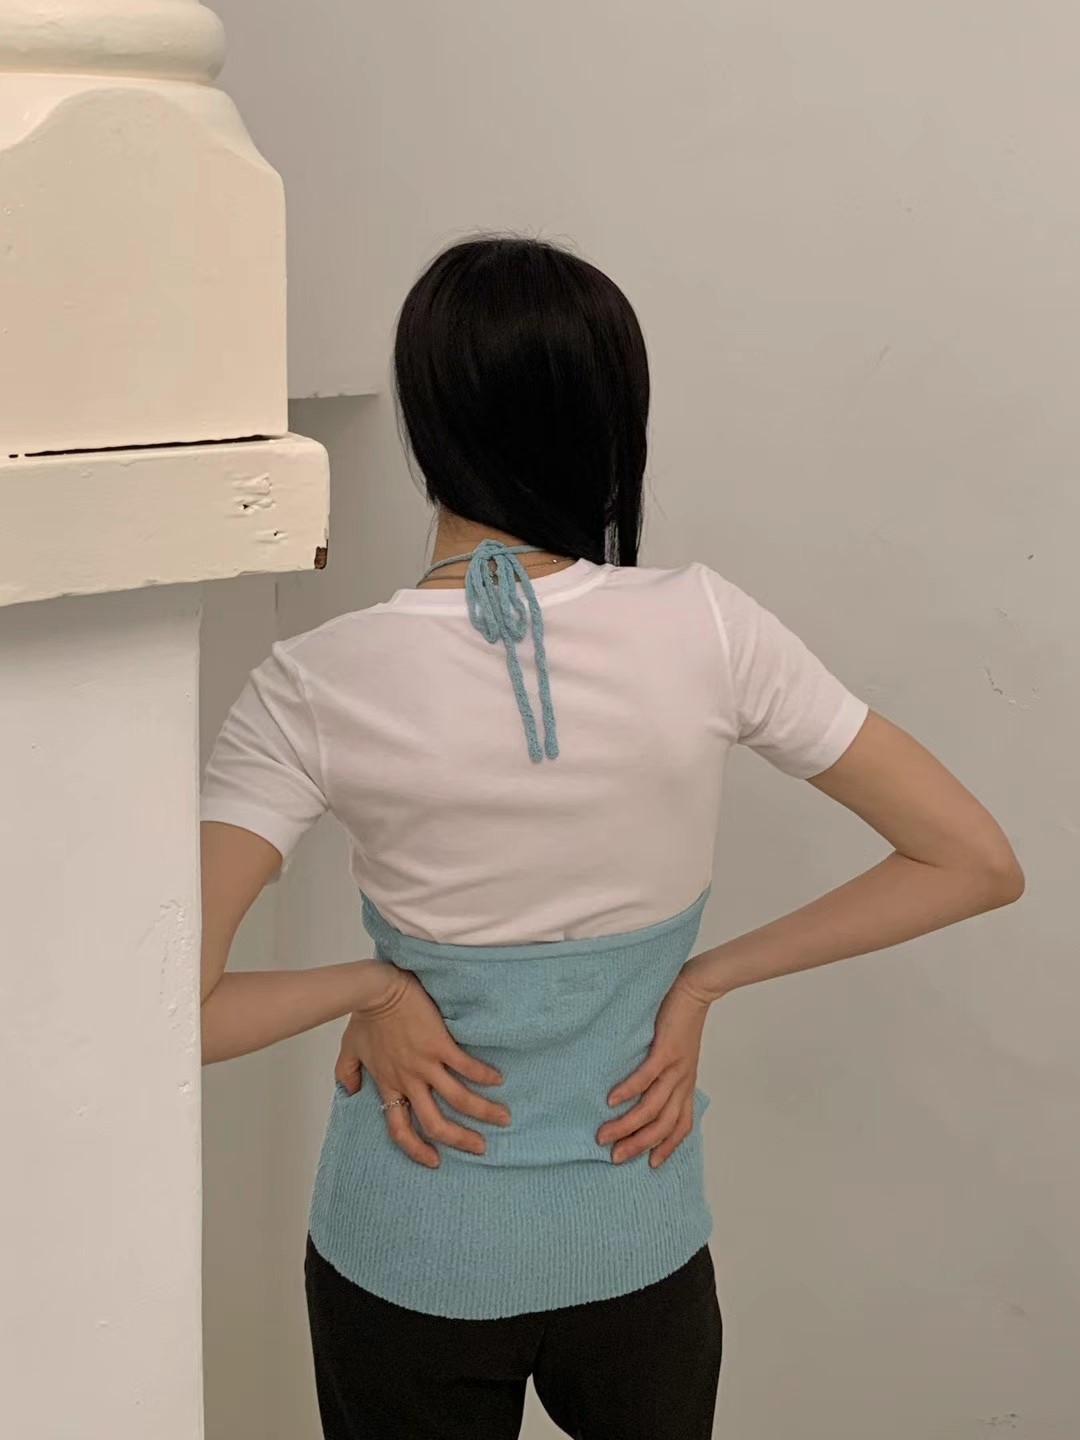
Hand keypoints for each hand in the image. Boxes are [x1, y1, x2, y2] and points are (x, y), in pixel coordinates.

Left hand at [335, 961, 510, 1167]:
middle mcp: (410, 1081)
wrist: (376, 991)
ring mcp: (426, 1064)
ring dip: (483, 1111)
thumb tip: (351, 1091)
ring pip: (458, 1099)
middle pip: (436, 1123)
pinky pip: (466, 1066)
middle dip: (461, 1139)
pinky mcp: (440, 1044)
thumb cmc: (364, 1017)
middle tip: (480, 1147)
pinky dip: (484, 1075)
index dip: (416, 1149)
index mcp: (390, 1085)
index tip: (434, 1161)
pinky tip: (499, 1079)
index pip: (400, 1129)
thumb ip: (347, 1072)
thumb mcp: (349, 1049)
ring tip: (503, 1118)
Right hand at [597, 966, 711, 1168]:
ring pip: (652, 1107)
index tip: (651, 1164)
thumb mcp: (678, 1055)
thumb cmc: (681, 1020)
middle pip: (663, 1125)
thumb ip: (665, 1074)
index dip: (668, 1147)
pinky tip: (612, 1100)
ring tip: (604, 1135)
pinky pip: (647, 1076)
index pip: (681, 1125)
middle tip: (614, 1156)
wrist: (696, 990)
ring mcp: (676, 1068)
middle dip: (638, 1144)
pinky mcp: (667, 1050)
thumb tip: (643, 1090)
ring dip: (628, 1125)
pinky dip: (629, 1090)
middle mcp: (682, 1082)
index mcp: (686, 1085)